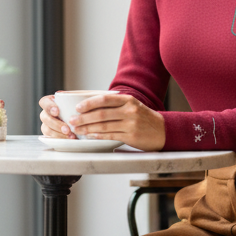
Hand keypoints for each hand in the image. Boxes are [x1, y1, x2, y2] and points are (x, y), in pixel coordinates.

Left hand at [38, 92, 165, 149]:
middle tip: (72, 120)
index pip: (104, 99)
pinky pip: (111, 136)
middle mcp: (129, 111)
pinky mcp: (131, 136)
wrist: (163, 130)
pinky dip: (98, 136)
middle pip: (101, 113)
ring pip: (104, 125)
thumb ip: (115, 104)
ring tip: (77, 130)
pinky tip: (90, 136)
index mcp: (128, 100)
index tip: (77, 107)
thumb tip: (92, 105)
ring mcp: (131, 124)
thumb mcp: (132, 106)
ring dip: (88, 128)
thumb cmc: (144, 118)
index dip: (89, 103)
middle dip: (84, 118)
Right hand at [39, 94, 76, 138]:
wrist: (83, 120)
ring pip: (46, 129)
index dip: (49, 107)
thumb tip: (73, 98)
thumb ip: (74, 98)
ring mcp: (47, 124)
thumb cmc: (80, 107)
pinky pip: (51, 138)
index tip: (57, 111)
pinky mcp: (50, 134)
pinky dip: (60, 139)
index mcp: (50, 102)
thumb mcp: (78, 100)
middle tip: (67, 129)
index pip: (44, 102)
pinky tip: (69, 140)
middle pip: (44, 117)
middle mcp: (46, 113)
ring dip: (58, 134)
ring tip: (71, 136)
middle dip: (56, 124)